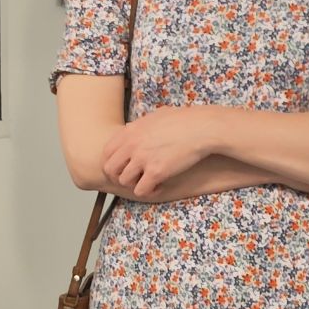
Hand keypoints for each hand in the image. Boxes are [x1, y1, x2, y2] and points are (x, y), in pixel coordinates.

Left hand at [100, 107, 220, 198]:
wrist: (202, 128)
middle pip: (110, 170)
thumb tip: (129, 128)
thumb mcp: (155, 116)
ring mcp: (142, 159)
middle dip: (120, 176)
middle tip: (135, 178)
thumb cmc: (184, 120)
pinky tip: (161, 185)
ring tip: (150, 181)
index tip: (124, 168)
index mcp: (130, 131)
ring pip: (124, 182)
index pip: (106, 153)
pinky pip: (141, 191)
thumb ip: (139, 125)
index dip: (113, 164)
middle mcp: (132, 145)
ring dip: (136, 184)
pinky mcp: (156, 172)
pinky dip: (150, 191)